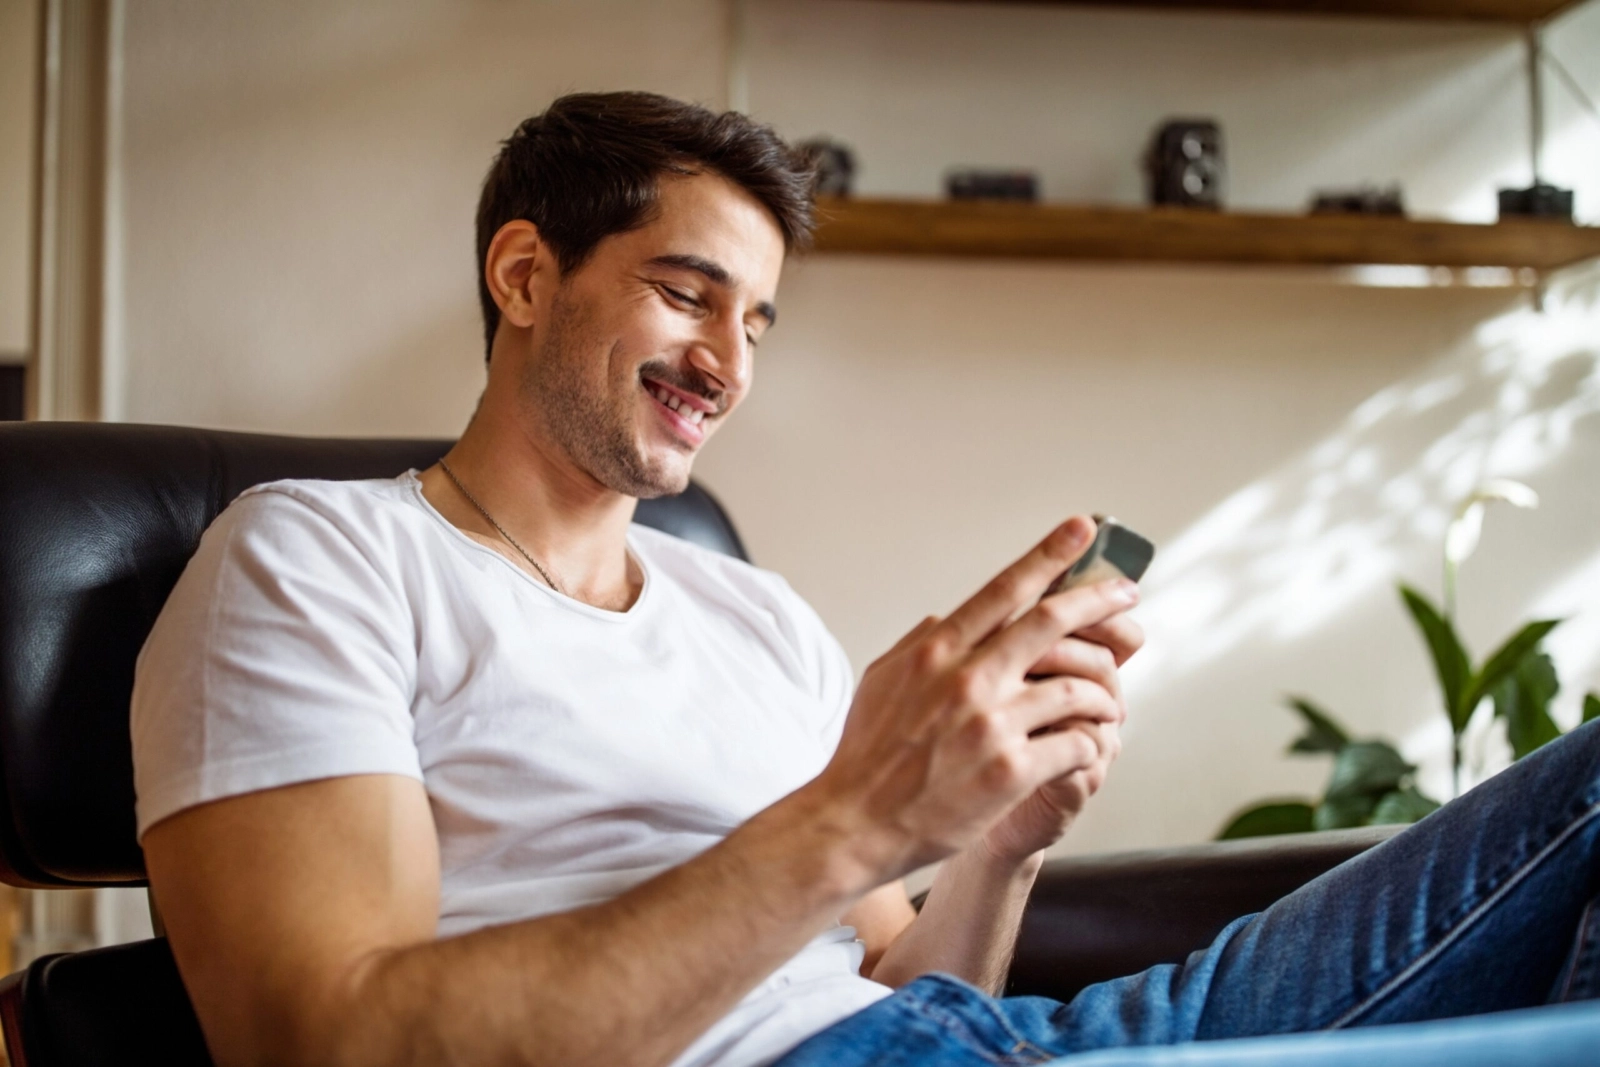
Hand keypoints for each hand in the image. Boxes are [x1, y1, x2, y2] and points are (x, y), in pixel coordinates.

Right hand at [808, 517, 1138, 883]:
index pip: (1003, 589)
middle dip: (1098, 599)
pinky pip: (1075, 742)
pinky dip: (1089, 741)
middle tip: (1127, 592)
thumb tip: (950, 615)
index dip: (1048, 555)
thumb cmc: (866, 754)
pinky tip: (1088, 745)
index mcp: (936, 650)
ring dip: (1102, 692)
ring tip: (1111, 699)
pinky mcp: (1011, 771)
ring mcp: (991, 725)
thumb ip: (920, 642)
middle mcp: (967, 678)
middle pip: (1051, 622)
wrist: (855, 822)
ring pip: (1074, 688)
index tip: (1081, 530)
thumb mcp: (881, 678)